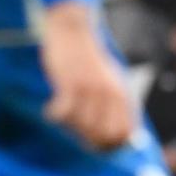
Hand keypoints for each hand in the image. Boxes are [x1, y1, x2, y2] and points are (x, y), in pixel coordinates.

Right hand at [41, 2, 133, 150]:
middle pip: (103, 136)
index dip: (110, 145)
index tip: (93, 142)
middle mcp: (110, 95)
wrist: (72, 31)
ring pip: (82, 127)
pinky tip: (50, 110)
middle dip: (88, 139)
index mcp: (122, 96)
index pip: (124, 135)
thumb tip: (124, 137)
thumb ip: (117, 107)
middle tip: (73, 130)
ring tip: (62, 114)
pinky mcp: (71, 83)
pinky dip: (54, 115)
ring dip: (69, 126)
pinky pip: (63, 113)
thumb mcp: (110, 81)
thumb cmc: (88, 60)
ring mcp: (91, 90)